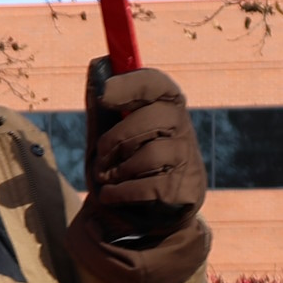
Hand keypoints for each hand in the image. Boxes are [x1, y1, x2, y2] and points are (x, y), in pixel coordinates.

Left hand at [84, 54, 205, 242]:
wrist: (137, 217)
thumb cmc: (122, 166)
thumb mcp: (106, 135)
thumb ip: (102, 108)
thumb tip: (95, 66)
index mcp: (165, 107)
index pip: (157, 84)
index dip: (131, 85)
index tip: (104, 94)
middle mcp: (183, 128)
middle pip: (153, 118)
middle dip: (115, 139)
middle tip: (100, 157)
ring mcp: (188, 160)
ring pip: (150, 154)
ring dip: (117, 170)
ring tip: (109, 178)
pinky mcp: (186, 190)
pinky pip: (148, 186)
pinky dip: (120, 192)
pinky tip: (112, 195)